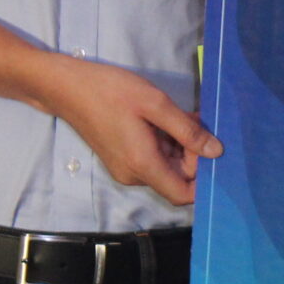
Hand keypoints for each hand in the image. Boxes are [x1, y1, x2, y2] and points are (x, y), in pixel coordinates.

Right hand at [36, 56, 220, 205]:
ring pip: (166, 166)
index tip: (210, 148)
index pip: (183, 195)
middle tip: (197, 120)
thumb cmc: (111, 92)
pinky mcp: (122, 159)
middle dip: (193, 152)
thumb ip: (186, 130)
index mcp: (143, 165)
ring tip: (183, 115)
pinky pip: (153, 158)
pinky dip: (166, 142)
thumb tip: (216, 151)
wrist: (67, 88)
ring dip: (180, 145)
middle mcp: (134, 175)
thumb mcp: (155, 104)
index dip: (203, 176)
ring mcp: (126, 169)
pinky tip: (168, 119)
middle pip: (176, 178)